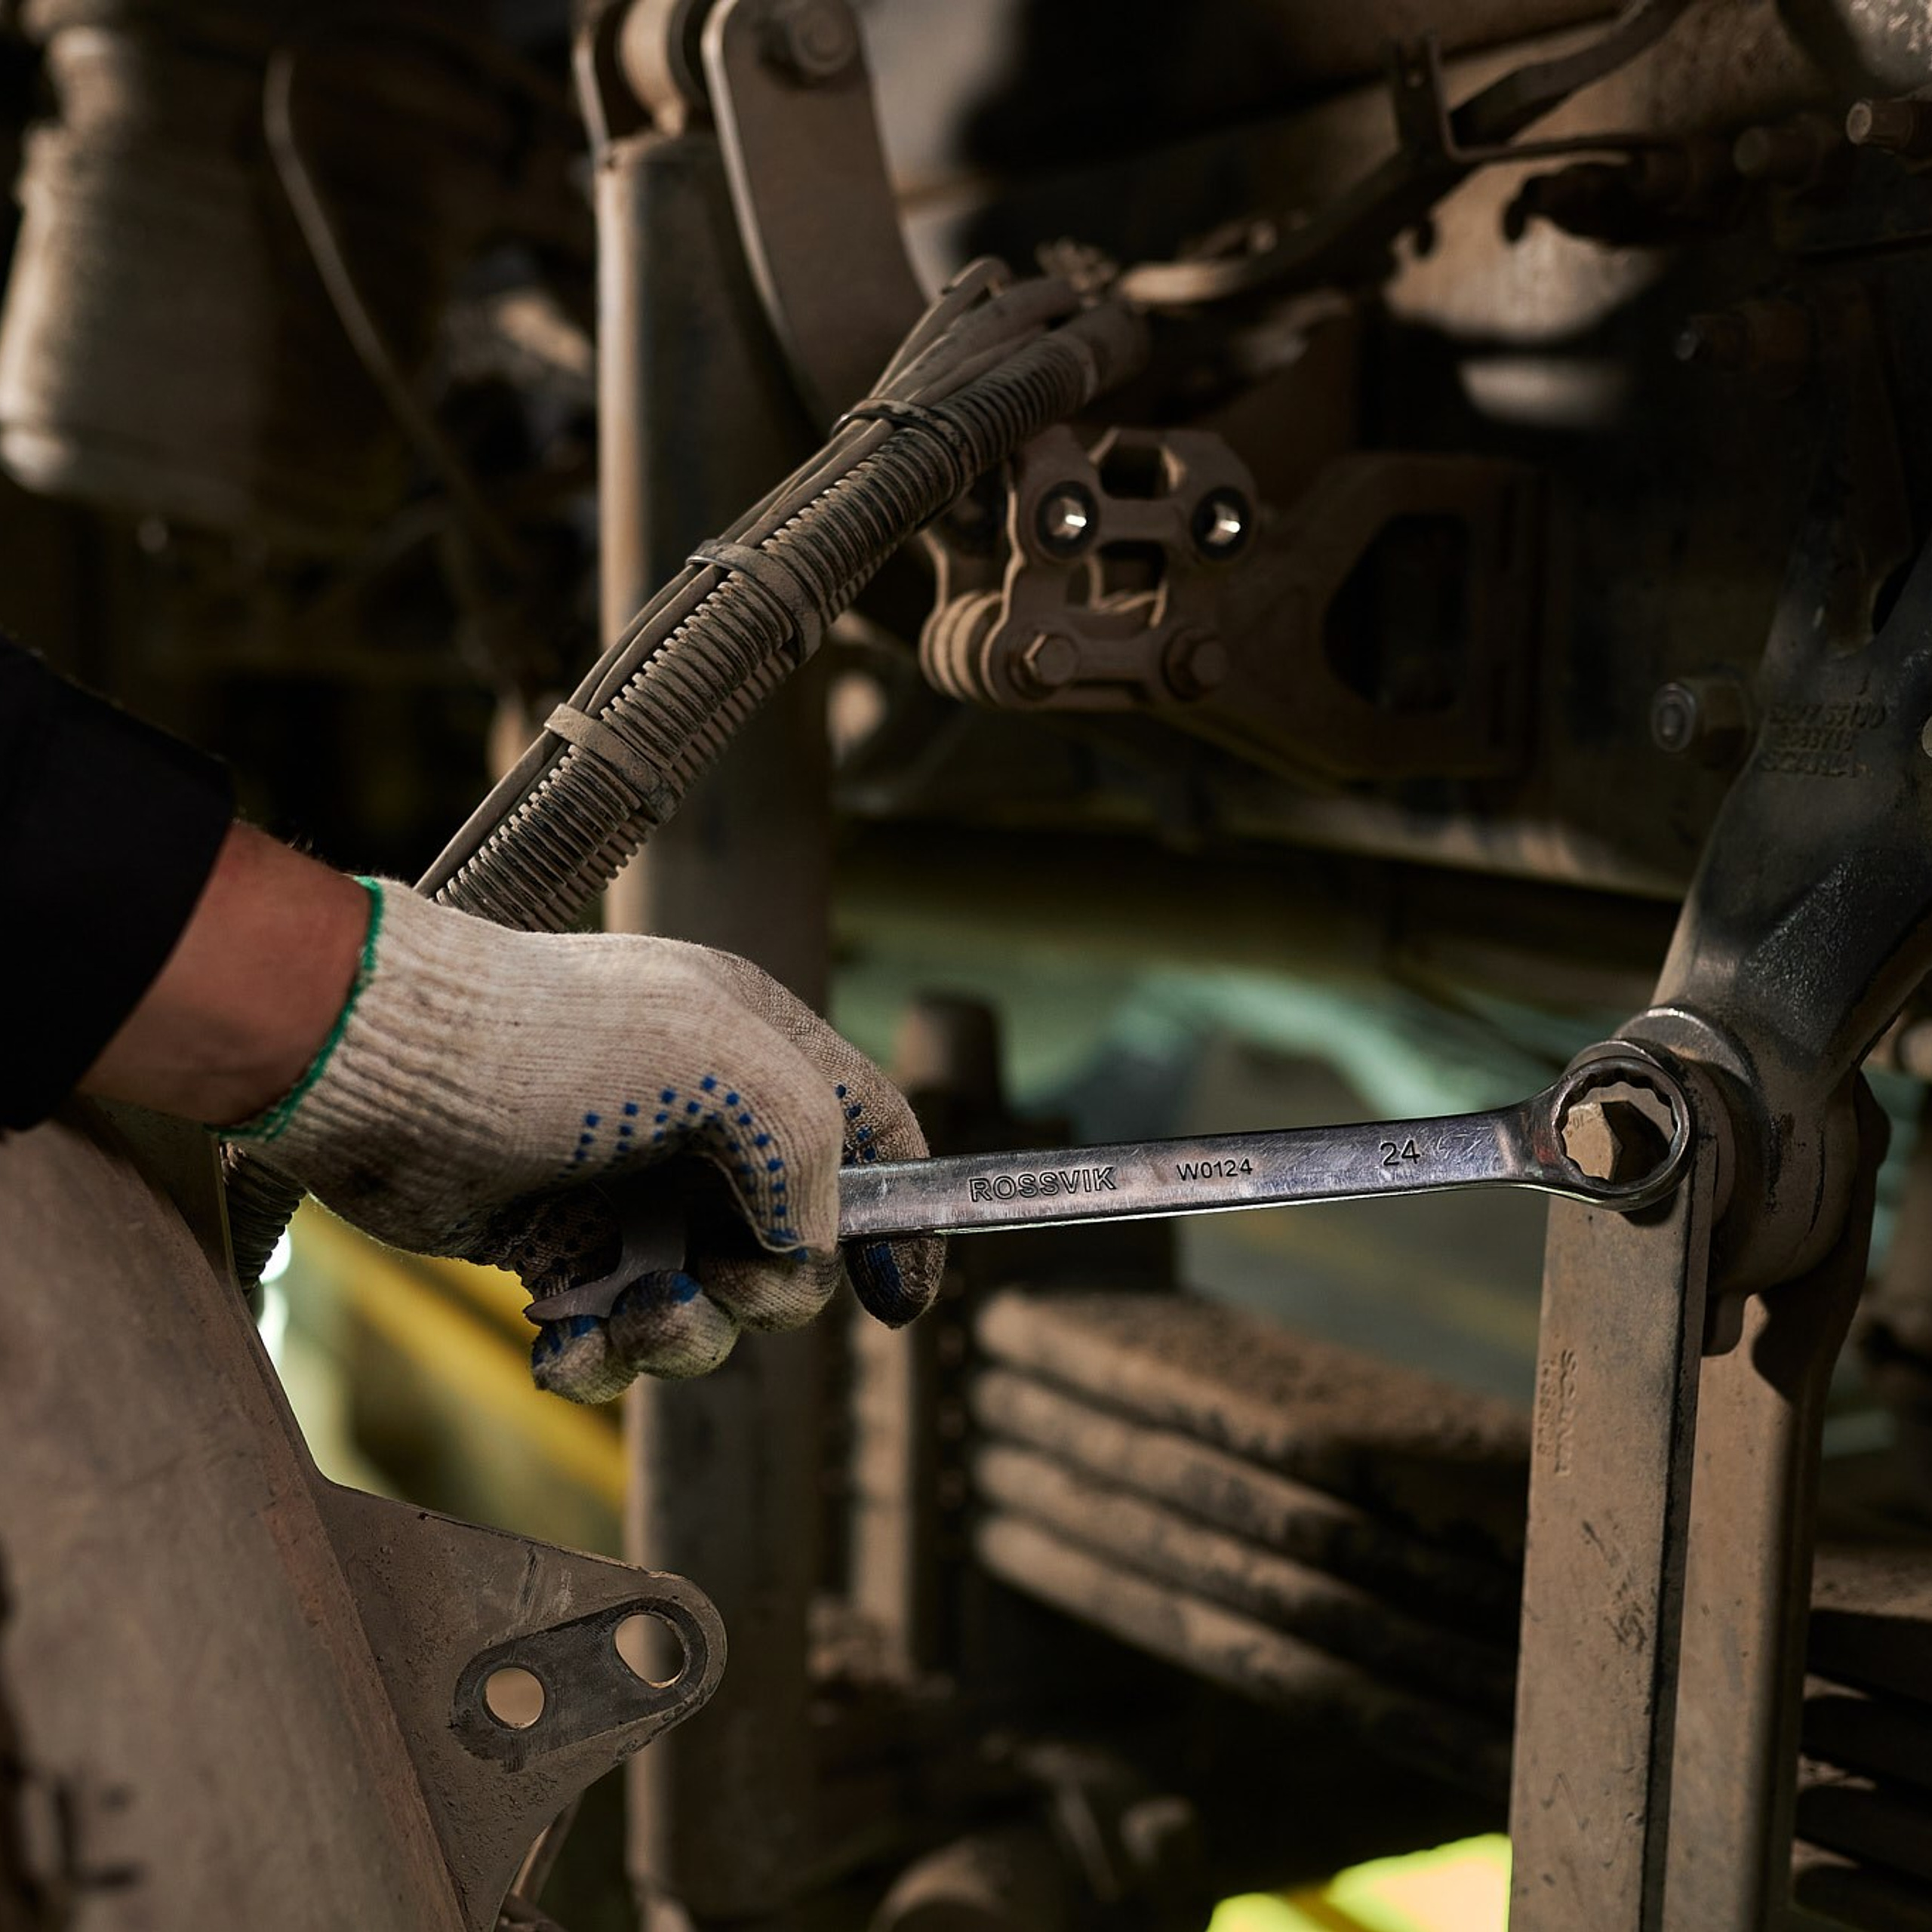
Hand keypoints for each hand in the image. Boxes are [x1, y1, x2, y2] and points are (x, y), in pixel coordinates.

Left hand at [232, 879, 942, 1399]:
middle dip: (765, 1291)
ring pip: (705, 1306)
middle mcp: (702, 1128)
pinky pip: (612, 1334)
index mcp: (757, 1056)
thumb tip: (803, 1242)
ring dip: (681, 1336)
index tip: (894, 1298)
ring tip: (628, 1318)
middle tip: (714, 1276)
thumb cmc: (546, 1039)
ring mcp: (629, 1192)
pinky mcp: (556, 1249)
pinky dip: (597, 1358)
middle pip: (791, 1247)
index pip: (872, 1133)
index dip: (899, 1215)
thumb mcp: (718, 1058)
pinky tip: (563, 1349)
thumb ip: (803, 1145)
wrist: (376, 1068)